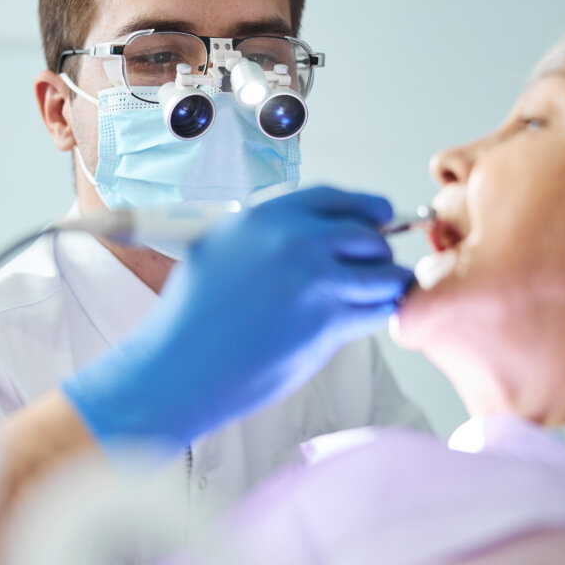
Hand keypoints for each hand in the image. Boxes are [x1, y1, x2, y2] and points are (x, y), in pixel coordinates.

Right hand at [62, 186, 414, 449]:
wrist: (179, 366)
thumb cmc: (191, 317)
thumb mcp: (218, 249)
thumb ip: (264, 236)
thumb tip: (308, 235)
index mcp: (265, 217)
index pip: (336, 198)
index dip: (367, 208)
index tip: (381, 217)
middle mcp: (294, 240)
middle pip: (368, 235)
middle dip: (378, 254)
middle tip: (375, 270)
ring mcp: (314, 279)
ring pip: (383, 274)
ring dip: (385, 287)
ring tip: (374, 298)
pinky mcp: (326, 321)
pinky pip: (376, 310)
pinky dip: (376, 316)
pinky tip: (361, 322)